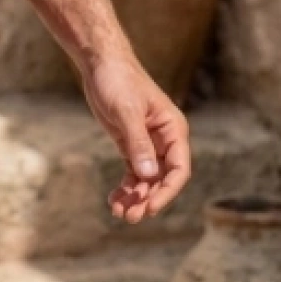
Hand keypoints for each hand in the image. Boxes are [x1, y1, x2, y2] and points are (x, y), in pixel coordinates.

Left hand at [81, 52, 191, 222]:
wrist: (101, 64)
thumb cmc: (118, 81)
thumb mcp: (126, 111)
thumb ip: (138, 142)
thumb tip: (148, 174)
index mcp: (173, 130)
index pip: (179, 169)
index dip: (167, 191)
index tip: (150, 208)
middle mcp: (165, 140)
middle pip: (163, 179)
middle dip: (148, 199)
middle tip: (130, 217)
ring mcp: (148, 144)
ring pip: (147, 180)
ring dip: (135, 197)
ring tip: (119, 213)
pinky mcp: (131, 145)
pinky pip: (133, 173)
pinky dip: (126, 187)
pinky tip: (114, 200)